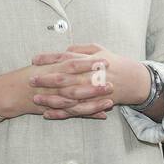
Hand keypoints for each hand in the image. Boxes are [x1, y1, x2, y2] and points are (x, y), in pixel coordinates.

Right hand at [0, 56, 113, 120]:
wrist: (12, 92)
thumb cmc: (30, 75)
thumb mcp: (45, 63)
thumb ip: (61, 59)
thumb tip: (77, 53)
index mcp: (54, 69)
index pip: (74, 64)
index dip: (90, 63)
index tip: (105, 61)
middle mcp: (55, 84)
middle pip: (78, 84)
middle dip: (96, 85)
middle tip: (112, 83)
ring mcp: (55, 98)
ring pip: (77, 102)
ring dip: (94, 102)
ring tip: (110, 102)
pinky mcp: (56, 109)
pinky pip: (73, 114)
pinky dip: (88, 115)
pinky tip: (101, 115)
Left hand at [33, 43, 151, 106]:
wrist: (132, 80)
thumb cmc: (113, 63)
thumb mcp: (98, 49)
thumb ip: (80, 50)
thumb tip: (64, 51)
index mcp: (89, 61)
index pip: (65, 58)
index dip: (49, 59)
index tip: (35, 59)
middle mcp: (89, 76)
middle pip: (64, 77)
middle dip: (46, 79)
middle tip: (31, 79)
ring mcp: (92, 92)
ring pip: (68, 97)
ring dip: (50, 98)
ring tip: (36, 98)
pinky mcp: (93, 105)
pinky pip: (75, 111)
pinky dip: (61, 113)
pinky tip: (47, 114)